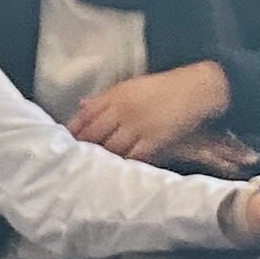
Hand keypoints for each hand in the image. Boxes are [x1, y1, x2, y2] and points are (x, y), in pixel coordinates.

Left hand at [69, 60, 238, 162]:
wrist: (196, 88)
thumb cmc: (164, 87)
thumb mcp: (131, 85)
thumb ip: (106, 98)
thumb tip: (82, 106)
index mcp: (116, 95)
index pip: (86, 114)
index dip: (73, 129)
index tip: (63, 141)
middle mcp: (122, 111)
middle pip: (94, 133)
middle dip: (83, 147)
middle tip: (71, 161)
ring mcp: (137, 126)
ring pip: (110, 147)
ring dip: (101, 158)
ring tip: (90, 171)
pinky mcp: (153, 140)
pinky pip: (133, 157)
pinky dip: (123, 164)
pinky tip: (116, 173)